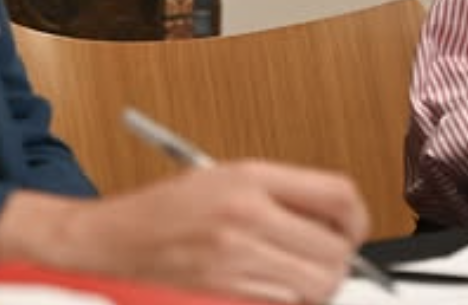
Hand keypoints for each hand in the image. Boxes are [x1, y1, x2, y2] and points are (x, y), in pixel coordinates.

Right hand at [0, 161, 368, 302]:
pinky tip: (267, 286)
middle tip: (323, 256)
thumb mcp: (226, 175)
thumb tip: (338, 216)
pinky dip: (287, 299)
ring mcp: (236, 259)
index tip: (351, 227)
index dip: (355, 217)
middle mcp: (247, 216)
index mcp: (250, 178)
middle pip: (334, 250)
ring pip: (314, 285)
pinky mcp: (227, 293)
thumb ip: (283, 192)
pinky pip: (284, 303)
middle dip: (337, 259)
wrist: (111, 241)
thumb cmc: (165, 208)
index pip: (338, 195)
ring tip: (290, 272)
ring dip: (312, 285)